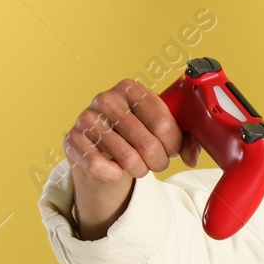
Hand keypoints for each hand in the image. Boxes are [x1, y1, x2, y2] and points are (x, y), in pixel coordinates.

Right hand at [63, 79, 199, 238]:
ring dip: (140, 170)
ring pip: (128, 158)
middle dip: (159, 161)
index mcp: (131, 88)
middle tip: (157, 163)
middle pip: (148, 144)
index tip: (171, 149)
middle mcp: (106, 99)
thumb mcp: (162, 130)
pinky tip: (116, 171)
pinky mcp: (72, 140)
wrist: (102, 147)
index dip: (172, 144)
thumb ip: (186, 139)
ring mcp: (86, 118)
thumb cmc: (136, 133)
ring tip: (139, 167)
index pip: (163, 123)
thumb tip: (192, 157)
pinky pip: (97, 165)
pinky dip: (113, 174)